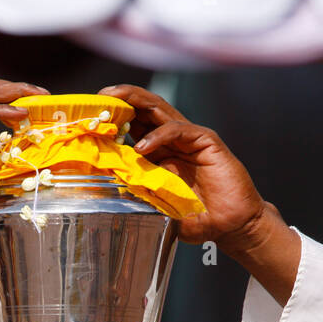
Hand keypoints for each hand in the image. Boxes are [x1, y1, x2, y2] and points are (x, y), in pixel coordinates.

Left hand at [98, 84, 269, 248]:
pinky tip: (142, 147)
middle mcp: (173, 140)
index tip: (90, 119)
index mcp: (160, 152)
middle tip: (99, 97)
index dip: (114, 120)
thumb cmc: (199, 218)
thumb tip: (111, 195)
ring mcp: (190, 138)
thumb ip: (141, 198)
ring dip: (135, 102)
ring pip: (159, 110)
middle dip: (121, 99)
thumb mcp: (161, 209)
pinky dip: (159, 135)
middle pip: (144, 109)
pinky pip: (178, 130)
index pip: (133, 126)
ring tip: (113, 101)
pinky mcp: (206, 142)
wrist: (232, 224)